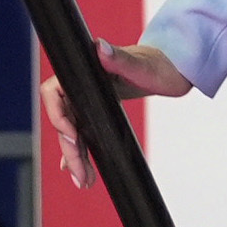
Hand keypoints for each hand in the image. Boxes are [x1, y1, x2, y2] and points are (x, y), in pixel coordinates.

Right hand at [42, 40, 191, 188]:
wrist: (171, 68)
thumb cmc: (158, 63)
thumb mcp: (141, 65)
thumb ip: (121, 58)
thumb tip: (100, 46)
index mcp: (85, 69)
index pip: (55, 92)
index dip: (58, 115)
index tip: (73, 135)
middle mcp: (82, 84)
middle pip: (64, 119)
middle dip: (69, 149)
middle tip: (81, 174)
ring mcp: (88, 98)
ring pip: (73, 130)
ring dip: (75, 156)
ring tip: (85, 180)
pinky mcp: (97, 109)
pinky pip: (83, 132)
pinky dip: (81, 151)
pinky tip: (80, 168)